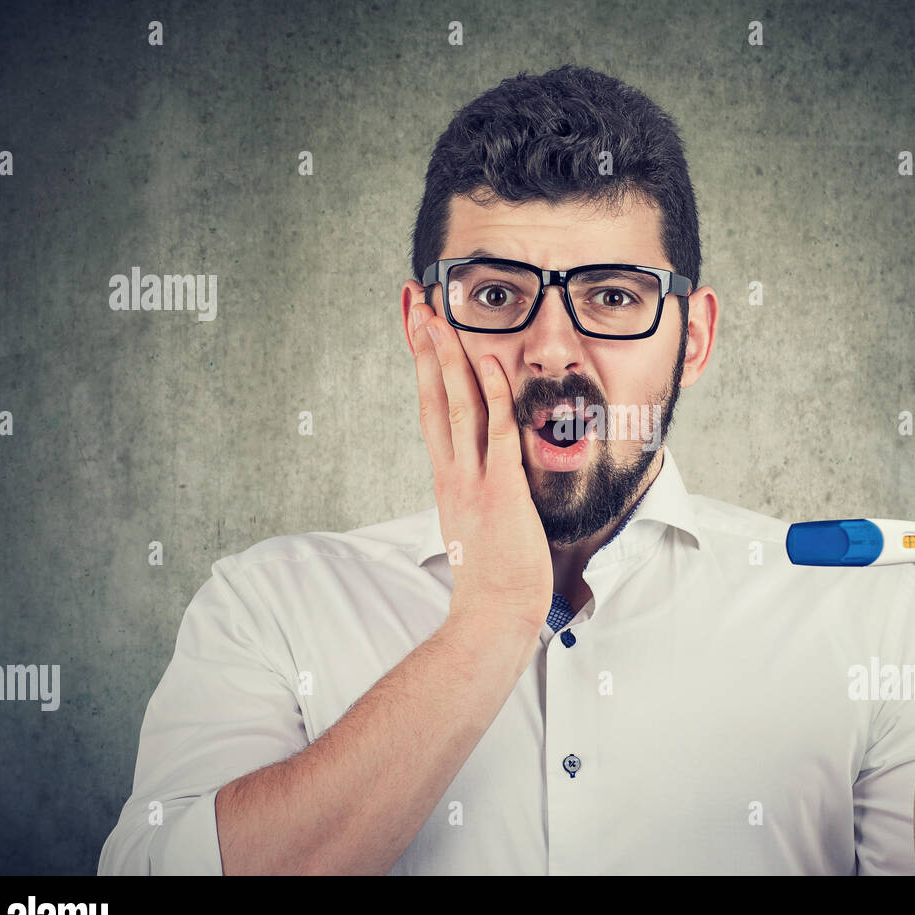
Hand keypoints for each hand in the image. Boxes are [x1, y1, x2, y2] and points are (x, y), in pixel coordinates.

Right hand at [408, 299, 552, 632]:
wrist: (493, 615)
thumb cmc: (493, 576)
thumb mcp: (477, 522)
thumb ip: (478, 489)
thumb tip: (485, 470)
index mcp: (447, 478)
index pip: (429, 409)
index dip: (422, 366)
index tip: (416, 327)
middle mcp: (452, 472)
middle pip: (431, 396)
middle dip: (422, 345)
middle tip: (414, 300)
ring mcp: (473, 480)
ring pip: (456, 406)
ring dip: (446, 357)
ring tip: (436, 313)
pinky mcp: (500, 492)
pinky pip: (496, 433)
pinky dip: (494, 395)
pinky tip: (488, 360)